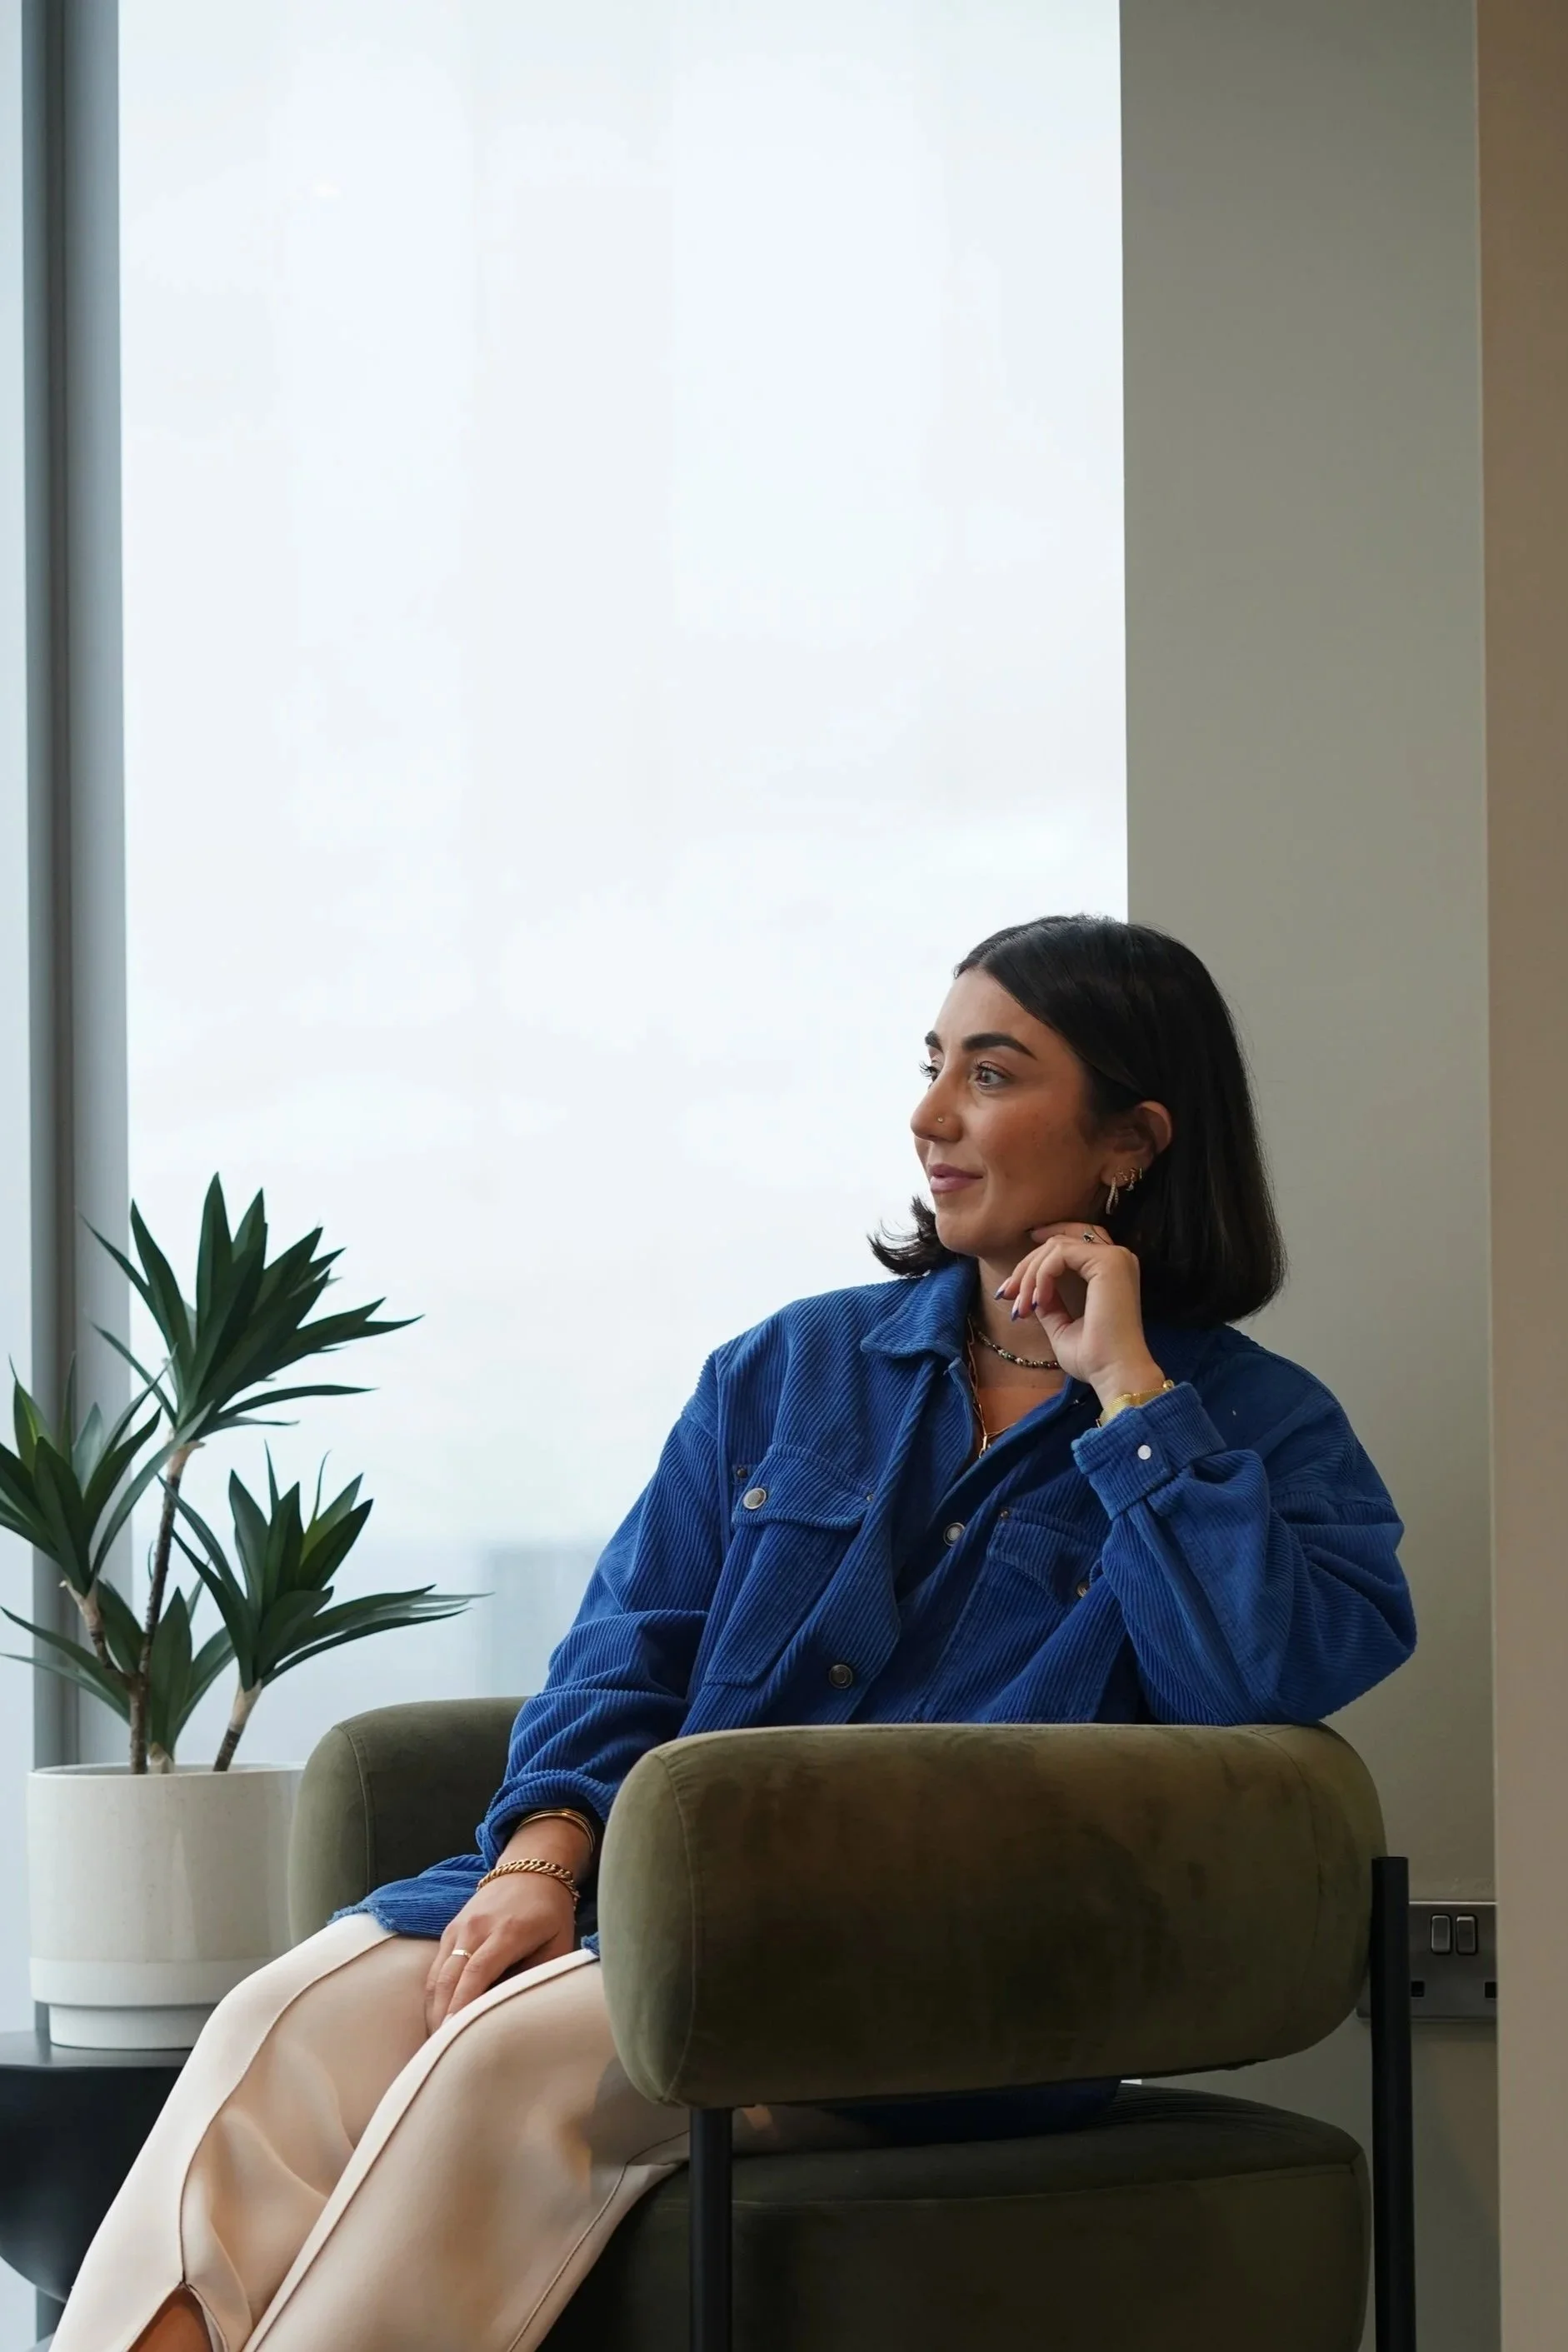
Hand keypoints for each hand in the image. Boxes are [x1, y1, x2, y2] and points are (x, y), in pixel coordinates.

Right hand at [423, 1870, 577, 2031]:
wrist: (530, 1868)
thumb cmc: (550, 1912)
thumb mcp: (559, 1943)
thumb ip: (538, 1975)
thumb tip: (515, 2011)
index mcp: (507, 1931)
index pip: (477, 1973)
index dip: (463, 2006)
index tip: (452, 2037)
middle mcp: (476, 1928)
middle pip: (448, 1979)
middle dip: (442, 2019)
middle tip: (440, 2056)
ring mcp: (458, 1928)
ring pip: (435, 1977)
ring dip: (433, 2012)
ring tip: (436, 2046)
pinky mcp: (449, 1931)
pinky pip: (435, 1969)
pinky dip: (433, 1997)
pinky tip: (438, 2020)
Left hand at [994, 1222, 1164, 1404]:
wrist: (1114, 1373)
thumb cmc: (1094, 1358)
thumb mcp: (1061, 1325)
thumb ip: (1049, 1302)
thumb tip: (1030, 1289)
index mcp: (1111, 1271)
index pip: (1069, 1244)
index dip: (1037, 1256)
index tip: (1013, 1281)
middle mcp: (1117, 1258)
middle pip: (1059, 1241)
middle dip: (1027, 1266)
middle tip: (1008, 1294)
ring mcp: (1115, 1257)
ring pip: (1056, 1245)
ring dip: (1030, 1274)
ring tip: (1022, 1306)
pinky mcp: (1108, 1261)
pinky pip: (1060, 1253)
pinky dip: (1041, 1275)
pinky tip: (1039, 1302)